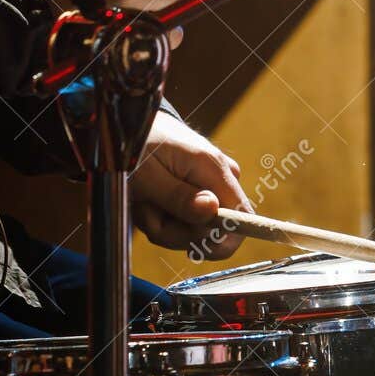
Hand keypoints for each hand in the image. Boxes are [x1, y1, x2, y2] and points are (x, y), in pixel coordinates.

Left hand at [130, 111, 251, 256]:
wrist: (131, 127)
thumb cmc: (137, 147)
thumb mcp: (147, 176)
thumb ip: (178, 197)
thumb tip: (214, 212)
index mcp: (213, 168)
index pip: (242, 218)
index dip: (222, 241)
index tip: (192, 248)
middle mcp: (222, 176)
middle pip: (214, 230)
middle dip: (176, 232)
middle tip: (148, 213)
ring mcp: (214, 184)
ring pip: (196, 230)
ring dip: (164, 225)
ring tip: (145, 202)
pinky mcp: (203, 190)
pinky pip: (189, 221)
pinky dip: (165, 219)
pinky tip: (152, 202)